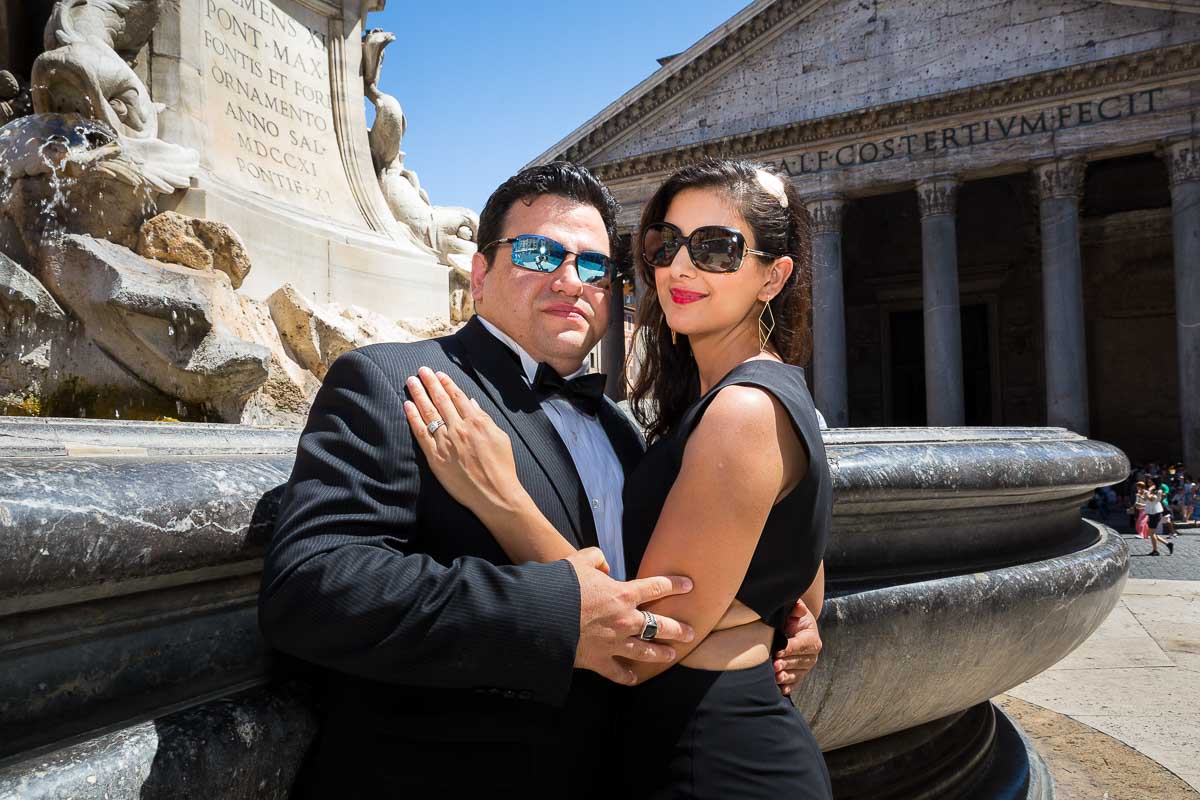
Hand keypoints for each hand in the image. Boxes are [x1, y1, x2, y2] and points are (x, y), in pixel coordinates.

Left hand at [404, 367, 525, 521]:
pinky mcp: (435, 457)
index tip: (438, 374)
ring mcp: (446, 442)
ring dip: (419, 394)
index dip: (447, 383)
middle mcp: (459, 428)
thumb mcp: (500, 437)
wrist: (495, 493)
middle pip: (441, 400)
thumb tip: (471, 403)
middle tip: (421, 371)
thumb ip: (484, 418)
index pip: (458, 397)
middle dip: (430, 383)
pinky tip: (408, 405)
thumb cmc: (501, 467)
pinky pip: (421, 433)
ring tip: (411, 381)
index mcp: (477, 422)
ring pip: (429, 412)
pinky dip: (413, 418)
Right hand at [567, 548, 695, 685]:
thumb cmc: (562, 586)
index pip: (656, 587)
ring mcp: (614, 643)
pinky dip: (626, 676)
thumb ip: (596, 558)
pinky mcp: (599, 660)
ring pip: (645, 651)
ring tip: (671, 655)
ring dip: (660, 653)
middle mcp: (624, 620)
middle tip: (691, 632)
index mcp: (622, 594)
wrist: (543, 617)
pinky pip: (617, 672)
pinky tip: (634, 679)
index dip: (674, 585)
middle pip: (659, 625)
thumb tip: (604, 565)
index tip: (689, 586)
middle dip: (677, 629)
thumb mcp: (579, 561)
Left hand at [774, 597, 821, 695]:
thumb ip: (796, 608)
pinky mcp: (799, 674)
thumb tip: (799, 607)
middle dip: (787, 664)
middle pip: (799, 661)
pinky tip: (781, 690)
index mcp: (812, 638)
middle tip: (775, 665)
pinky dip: (789, 686)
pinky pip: (796, 682)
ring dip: (787, 676)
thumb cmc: (792, 618)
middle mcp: (812, 654)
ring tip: (776, 677)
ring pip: (797, 673)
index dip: (790, 648)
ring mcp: (806, 666)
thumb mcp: (794, 611)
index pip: (802, 644)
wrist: (793, 628)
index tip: (778, 651)